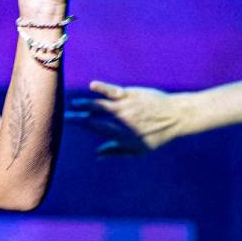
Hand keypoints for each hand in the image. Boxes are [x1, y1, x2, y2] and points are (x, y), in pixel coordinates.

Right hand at [67, 82, 186, 154]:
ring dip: (85, 103)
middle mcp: (121, 120)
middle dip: (77, 115)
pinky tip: (92, 86)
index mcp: (121, 134)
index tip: (67, 121)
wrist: (177, 116)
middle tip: (64, 115)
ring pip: (100, 104)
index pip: (95, 127)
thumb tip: (97, 154)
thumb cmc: (158, 135)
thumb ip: (116, 152)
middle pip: (94, 117)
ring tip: (75, 103)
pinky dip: (102, 88)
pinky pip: (113, 91)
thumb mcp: (139, 150)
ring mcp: (126, 106)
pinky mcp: (131, 94)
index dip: (80, 123)